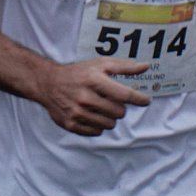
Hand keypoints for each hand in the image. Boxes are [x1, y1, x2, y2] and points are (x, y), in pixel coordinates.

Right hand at [37, 59, 151, 134]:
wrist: (49, 84)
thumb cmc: (79, 73)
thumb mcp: (101, 64)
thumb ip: (124, 67)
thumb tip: (146, 66)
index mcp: (94, 80)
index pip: (124, 95)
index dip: (139, 99)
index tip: (146, 100)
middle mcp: (85, 97)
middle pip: (119, 112)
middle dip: (120, 107)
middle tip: (111, 100)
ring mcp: (77, 113)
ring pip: (110, 124)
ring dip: (110, 117)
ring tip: (100, 107)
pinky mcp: (71, 124)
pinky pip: (97, 132)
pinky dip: (98, 124)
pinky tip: (91, 114)